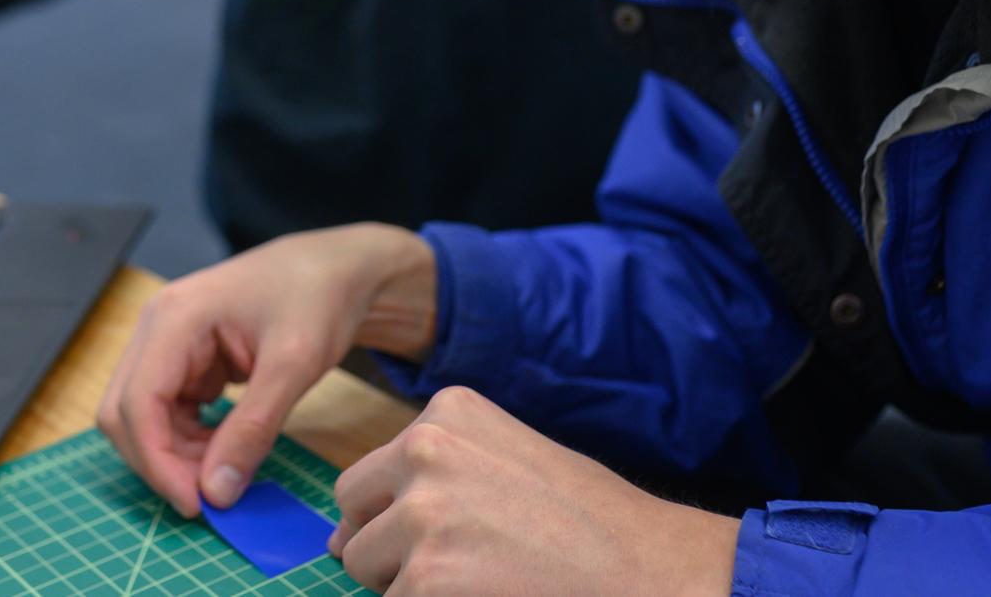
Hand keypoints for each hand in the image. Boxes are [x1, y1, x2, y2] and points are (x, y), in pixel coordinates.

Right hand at [98, 223, 436, 517]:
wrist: (336, 267)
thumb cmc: (318, 298)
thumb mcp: (294, 364)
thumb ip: (254, 428)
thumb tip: (217, 492)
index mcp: (175, 318)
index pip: (137, 403)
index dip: (156, 462)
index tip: (195, 505)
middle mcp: (157, 327)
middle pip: (125, 413)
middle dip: (161, 461)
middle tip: (212, 496)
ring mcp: (166, 342)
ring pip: (142, 417)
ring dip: (174, 454)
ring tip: (226, 470)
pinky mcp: (182, 358)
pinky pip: (165, 411)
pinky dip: (187, 440)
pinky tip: (223, 449)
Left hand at [331, 386, 740, 596]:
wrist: (649, 568)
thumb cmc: (588, 522)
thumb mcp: (506, 460)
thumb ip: (432, 474)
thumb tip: (341, 534)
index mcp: (444, 411)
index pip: (373, 474)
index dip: (404, 515)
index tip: (467, 528)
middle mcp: (424, 448)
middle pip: (353, 513)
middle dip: (387, 546)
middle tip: (463, 562)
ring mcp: (422, 512)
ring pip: (365, 566)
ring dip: (407, 583)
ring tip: (480, 578)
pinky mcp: (425, 576)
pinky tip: (483, 596)